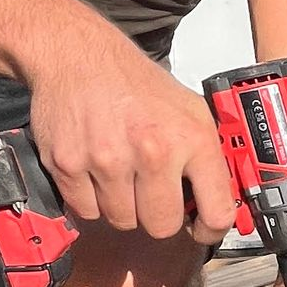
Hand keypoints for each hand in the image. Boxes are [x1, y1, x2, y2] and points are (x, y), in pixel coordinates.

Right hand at [23, 8, 236, 239]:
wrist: (78, 55)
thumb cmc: (134, 84)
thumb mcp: (189, 109)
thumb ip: (206, 156)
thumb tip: (217, 202)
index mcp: (191, 138)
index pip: (216, 212)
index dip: (209, 230)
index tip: (201, 230)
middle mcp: (152, 151)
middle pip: (161, 226)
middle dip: (157, 214)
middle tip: (149, 191)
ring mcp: (108, 161)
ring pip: (121, 221)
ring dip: (121, 205)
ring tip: (119, 170)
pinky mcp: (69, 165)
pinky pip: (86, 210)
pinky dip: (89, 198)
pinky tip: (93, 168)